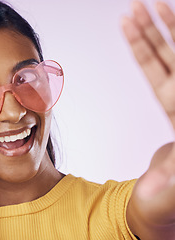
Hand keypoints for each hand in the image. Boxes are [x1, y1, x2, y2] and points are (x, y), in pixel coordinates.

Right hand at [121, 1, 174, 237]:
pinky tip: (140, 40)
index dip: (167, 41)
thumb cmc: (164, 206)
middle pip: (174, 59)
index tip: (158, 13)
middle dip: (158, 29)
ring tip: (135, 13)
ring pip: (164, 63)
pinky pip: (157, 77)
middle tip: (142, 4)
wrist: (155, 212)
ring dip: (149, 37)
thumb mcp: (174, 186)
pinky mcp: (171, 110)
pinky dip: (145, 56)